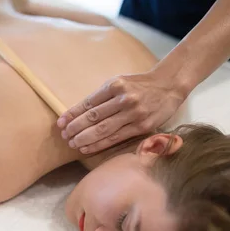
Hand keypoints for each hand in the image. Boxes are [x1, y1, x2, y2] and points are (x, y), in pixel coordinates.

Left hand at [57, 72, 187, 153]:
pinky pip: (116, 138)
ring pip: (103, 129)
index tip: (60, 123)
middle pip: (93, 117)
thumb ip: (101, 97)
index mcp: (115, 85)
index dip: (72, 114)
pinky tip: (88, 148)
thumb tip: (78, 113)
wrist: (169, 86)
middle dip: (75, 128)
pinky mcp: (142, 126)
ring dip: (84, 138)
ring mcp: (134, 114)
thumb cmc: (139, 85)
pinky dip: (100, 144)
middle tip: (64, 136)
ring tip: (72, 143)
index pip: (88, 103)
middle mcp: (124, 99)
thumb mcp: (118, 82)